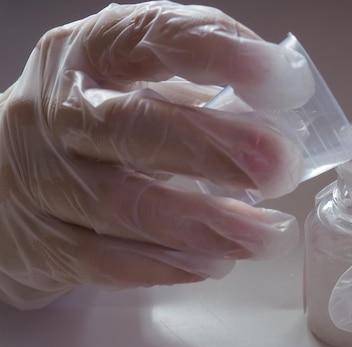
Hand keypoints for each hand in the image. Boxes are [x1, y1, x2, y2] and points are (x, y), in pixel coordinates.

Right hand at [0, 1, 312, 308]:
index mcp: (87, 55)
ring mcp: (41, 180)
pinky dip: (166, 265)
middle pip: (135, 127)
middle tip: (280, 169)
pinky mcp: (42, 242)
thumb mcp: (132, 87)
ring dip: (206, 224)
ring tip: (266, 235)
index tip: (283, 79)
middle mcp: (55, 111)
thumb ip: (197, 94)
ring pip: (124, 205)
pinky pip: (105, 261)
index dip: (221, 54)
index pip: (151, 37)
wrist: (7, 178)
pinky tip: (212, 264)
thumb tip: (279, 115)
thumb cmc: (91, 126)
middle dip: (217, 149)